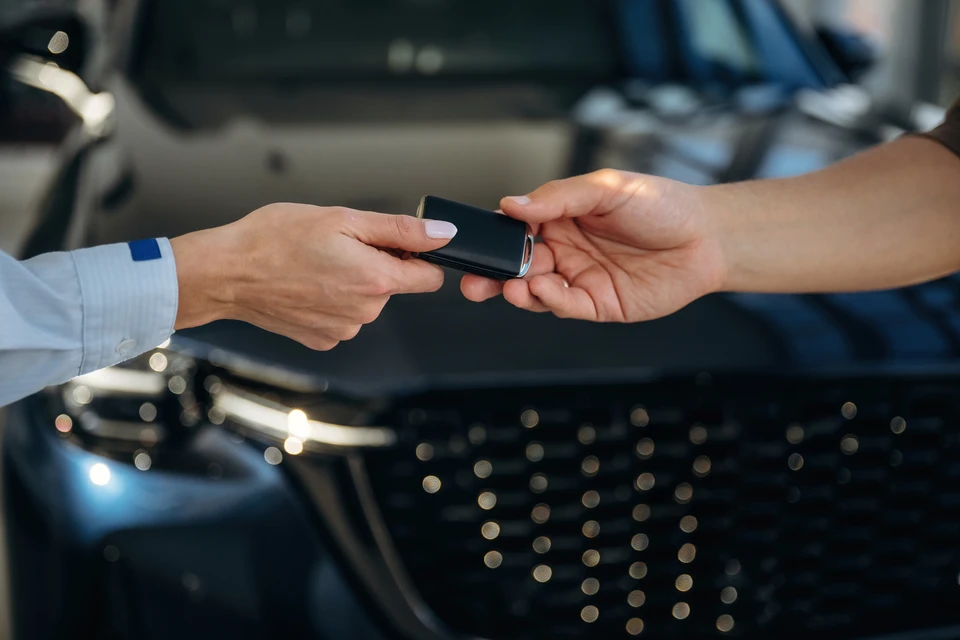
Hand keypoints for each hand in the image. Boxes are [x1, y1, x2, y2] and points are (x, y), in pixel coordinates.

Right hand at [171, 203, 456, 348]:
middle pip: (393, 287)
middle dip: (375, 265)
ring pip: (366, 302)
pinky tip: (305, 284)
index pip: (429, 277)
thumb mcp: (342, 219)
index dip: (416, 255)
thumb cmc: (273, 240)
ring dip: (350, 282)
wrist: (226, 273)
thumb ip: (400, 230)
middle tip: (336, 246)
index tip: (393, 243)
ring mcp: (343, 330)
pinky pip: (341, 317)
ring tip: (314, 264)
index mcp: (375, 280)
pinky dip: (329, 301)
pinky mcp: (322, 340)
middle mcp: (364, 312)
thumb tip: (443, 234)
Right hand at [461, 169, 724, 321]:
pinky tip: (542, 290)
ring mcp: (580, 278)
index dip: (493, 238)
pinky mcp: (598, 304)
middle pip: (517, 265)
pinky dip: (548, 300)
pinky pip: (565, 306)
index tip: (473, 243)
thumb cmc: (663, 204)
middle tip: (472, 281)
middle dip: (491, 275)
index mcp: (561, 218)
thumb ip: (558, 197)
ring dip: (517, 290)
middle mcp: (566, 250)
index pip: (516, 229)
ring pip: (535, 290)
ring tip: (512, 285)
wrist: (709, 237)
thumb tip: (511, 204)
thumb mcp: (607, 188)